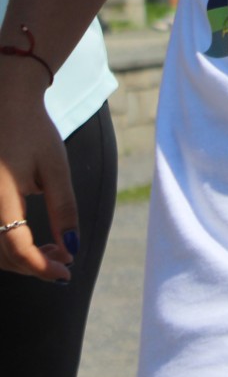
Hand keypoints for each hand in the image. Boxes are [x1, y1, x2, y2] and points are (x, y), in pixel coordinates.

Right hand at [0, 80, 77, 281]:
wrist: (6, 104)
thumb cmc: (34, 131)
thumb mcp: (55, 167)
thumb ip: (63, 208)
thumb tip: (72, 247)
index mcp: (0, 194)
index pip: (16, 246)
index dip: (40, 266)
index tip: (66, 273)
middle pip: (3, 254)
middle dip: (35, 266)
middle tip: (66, 260)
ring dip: (23, 260)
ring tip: (56, 250)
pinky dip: (11, 247)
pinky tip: (35, 243)